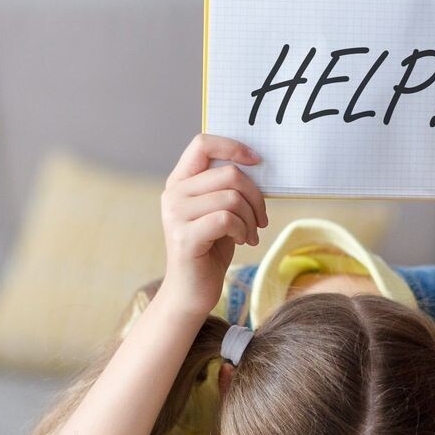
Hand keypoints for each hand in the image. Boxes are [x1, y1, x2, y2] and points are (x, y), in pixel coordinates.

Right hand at [159, 134, 267, 317]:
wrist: (192, 290)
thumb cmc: (212, 247)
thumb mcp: (220, 210)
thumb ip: (227, 186)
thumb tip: (256, 163)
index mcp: (180, 181)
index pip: (202, 143)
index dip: (233, 146)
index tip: (257, 161)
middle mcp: (173, 194)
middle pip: (229, 173)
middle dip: (255, 196)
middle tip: (261, 218)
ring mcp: (175, 215)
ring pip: (231, 197)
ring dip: (251, 217)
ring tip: (251, 233)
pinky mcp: (184, 237)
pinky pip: (226, 219)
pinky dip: (242, 230)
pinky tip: (242, 241)